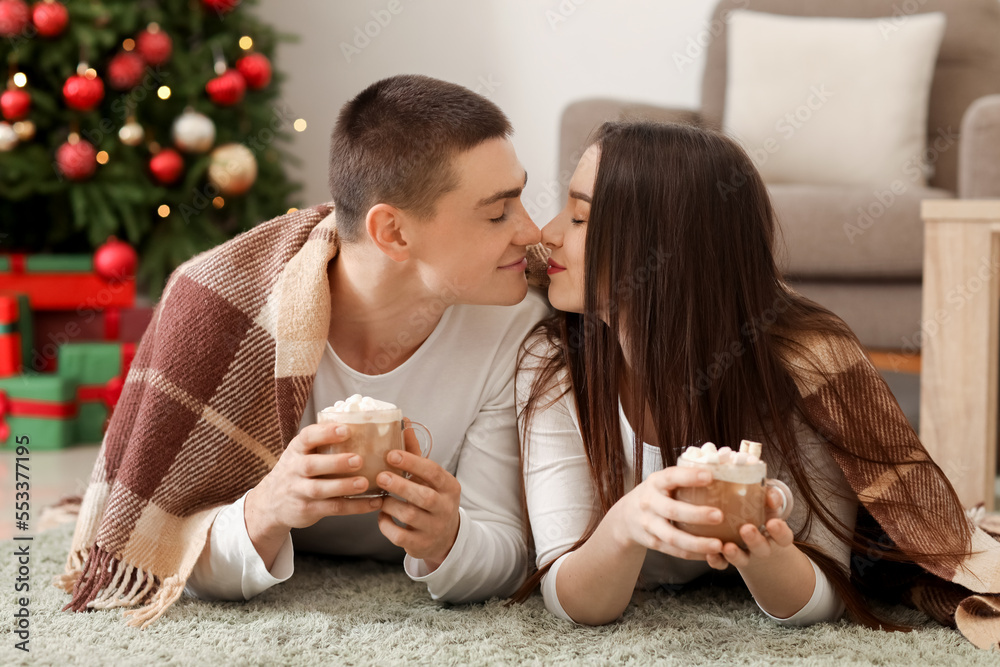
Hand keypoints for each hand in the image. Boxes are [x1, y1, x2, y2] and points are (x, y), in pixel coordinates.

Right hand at [245, 421, 384, 567]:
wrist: (271, 503)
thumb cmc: (297, 471)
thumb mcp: (302, 453)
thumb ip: (323, 442)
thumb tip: (364, 426)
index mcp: (297, 450)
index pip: (307, 437)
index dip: (325, 433)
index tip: (346, 430)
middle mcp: (294, 469)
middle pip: (311, 465)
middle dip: (335, 462)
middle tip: (358, 459)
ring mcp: (298, 491)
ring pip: (319, 489)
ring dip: (343, 486)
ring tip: (364, 483)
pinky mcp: (307, 510)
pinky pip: (332, 508)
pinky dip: (354, 507)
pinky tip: (373, 502)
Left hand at [376, 424, 460, 570]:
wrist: (445, 536)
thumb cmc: (432, 498)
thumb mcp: (429, 477)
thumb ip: (415, 452)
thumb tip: (403, 421)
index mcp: (449, 486)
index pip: (433, 471)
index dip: (412, 462)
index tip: (390, 454)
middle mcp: (445, 507)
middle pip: (424, 496)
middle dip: (400, 485)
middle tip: (380, 476)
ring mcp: (434, 528)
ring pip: (409, 515)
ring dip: (390, 504)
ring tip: (380, 496)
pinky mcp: (421, 545)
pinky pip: (399, 535)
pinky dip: (386, 525)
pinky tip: (382, 516)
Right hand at [611, 465, 723, 560]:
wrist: (626, 517)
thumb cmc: (657, 494)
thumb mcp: (663, 481)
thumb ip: (686, 476)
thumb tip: (724, 464)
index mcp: (656, 482)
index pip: (671, 476)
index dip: (690, 476)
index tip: (710, 476)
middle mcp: (650, 502)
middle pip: (672, 510)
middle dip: (696, 514)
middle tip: (719, 516)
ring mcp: (649, 524)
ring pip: (673, 537)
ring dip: (697, 542)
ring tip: (719, 545)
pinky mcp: (652, 542)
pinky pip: (673, 551)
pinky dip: (693, 554)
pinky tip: (710, 554)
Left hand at [706, 488, 796, 570]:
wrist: (745, 527)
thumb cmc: (758, 509)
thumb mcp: (767, 501)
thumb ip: (772, 496)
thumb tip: (770, 496)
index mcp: (774, 534)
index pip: (784, 537)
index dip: (780, 532)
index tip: (773, 522)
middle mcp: (760, 547)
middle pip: (762, 549)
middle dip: (755, 541)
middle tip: (747, 529)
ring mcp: (744, 554)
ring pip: (742, 559)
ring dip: (735, 555)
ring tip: (728, 547)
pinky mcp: (726, 558)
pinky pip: (722, 563)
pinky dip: (717, 560)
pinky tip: (710, 555)